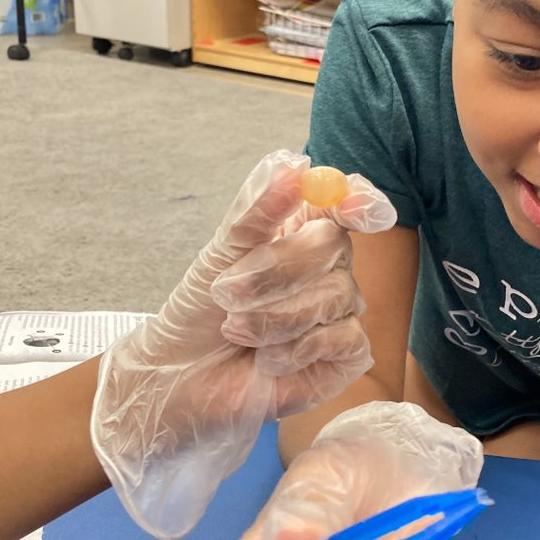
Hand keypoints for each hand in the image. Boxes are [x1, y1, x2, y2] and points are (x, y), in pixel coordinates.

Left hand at [91, 151, 396, 538]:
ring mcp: (342, 311)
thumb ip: (258, 207)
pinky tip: (266, 360)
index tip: (353, 207)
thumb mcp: (220, 249)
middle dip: (277, 270)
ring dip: (275, 317)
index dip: (358, 199)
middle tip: (228, 292)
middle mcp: (330, 267)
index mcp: (303, 230)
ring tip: (236, 331)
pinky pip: (343, 338)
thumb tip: (294, 164)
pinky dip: (295, 350)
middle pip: (334, 245)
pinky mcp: (346, 354)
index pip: (348, 201)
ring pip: (337, 295)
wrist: (180, 375)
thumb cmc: (200, 310)